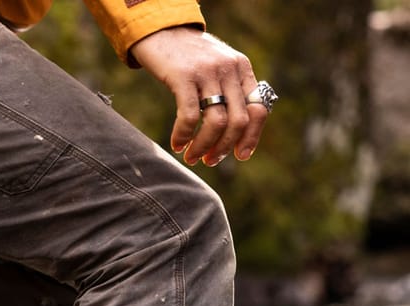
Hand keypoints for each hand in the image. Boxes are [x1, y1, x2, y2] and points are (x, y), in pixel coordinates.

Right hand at [131, 27, 268, 166]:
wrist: (161, 30)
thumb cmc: (188, 58)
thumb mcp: (218, 68)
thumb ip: (230, 91)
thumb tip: (236, 134)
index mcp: (242, 69)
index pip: (258, 110)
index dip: (251, 138)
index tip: (240, 156)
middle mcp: (229, 69)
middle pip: (238, 122)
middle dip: (225, 148)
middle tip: (210, 161)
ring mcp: (207, 72)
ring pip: (216, 123)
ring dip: (204, 147)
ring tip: (192, 157)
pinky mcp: (184, 75)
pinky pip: (190, 116)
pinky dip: (183, 136)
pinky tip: (177, 144)